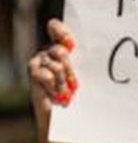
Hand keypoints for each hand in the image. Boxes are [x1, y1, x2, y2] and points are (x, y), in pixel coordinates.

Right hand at [26, 19, 77, 139]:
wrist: (68, 115)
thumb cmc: (83, 94)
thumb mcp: (88, 76)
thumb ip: (88, 62)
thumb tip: (98, 51)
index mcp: (64, 46)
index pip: (56, 28)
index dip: (61, 32)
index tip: (71, 44)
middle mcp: (50, 51)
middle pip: (59, 50)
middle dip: (70, 69)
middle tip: (76, 85)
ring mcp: (40, 61)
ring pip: (55, 65)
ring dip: (63, 82)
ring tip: (68, 93)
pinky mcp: (34, 73)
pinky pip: (44, 75)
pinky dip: (54, 87)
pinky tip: (58, 96)